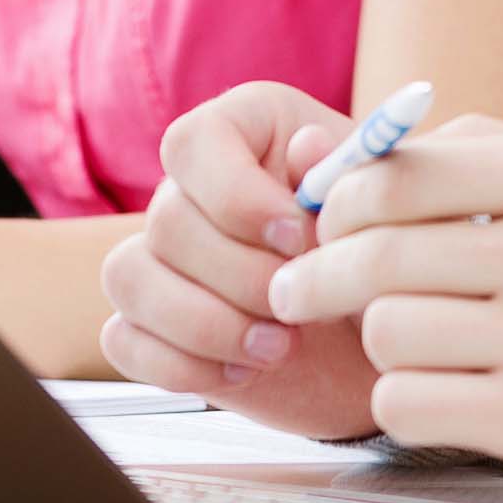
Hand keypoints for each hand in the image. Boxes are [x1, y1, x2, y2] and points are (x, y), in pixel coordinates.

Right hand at [99, 82, 378, 439]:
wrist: (374, 334)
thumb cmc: (377, 252)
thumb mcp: (378, 208)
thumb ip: (346, 175)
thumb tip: (308, 145)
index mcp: (245, 130)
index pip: (195, 141)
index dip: (237, 194)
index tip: (297, 237)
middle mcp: (188, 187)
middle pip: (166, 221)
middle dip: (239, 276)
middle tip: (299, 304)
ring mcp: (159, 256)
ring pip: (130, 277)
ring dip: (207, 324)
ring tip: (281, 346)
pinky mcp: (147, 323)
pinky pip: (123, 339)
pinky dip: (183, 365)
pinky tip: (246, 371)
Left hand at [276, 120, 502, 501]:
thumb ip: (487, 155)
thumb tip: (362, 157)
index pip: (399, 174)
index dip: (340, 200)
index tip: (326, 221)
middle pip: (375, 254)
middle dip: (318, 273)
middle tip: (299, 287)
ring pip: (386, 333)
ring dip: (381, 341)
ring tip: (412, 343)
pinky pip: (408, 405)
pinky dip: (403, 402)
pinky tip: (435, 392)